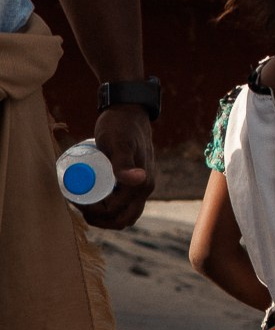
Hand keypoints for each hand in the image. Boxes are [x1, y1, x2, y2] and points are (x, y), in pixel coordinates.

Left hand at [85, 103, 153, 230]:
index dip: (93, 212)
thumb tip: (139, 179)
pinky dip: (110, 209)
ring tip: (84, 204)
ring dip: (105, 216)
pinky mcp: (136, 181)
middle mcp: (145, 188)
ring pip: (124, 214)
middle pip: (122, 219)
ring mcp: (141, 186)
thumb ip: (124, 161)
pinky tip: (94, 199)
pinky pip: (124, 204)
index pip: (115, 212)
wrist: (129, 110)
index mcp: (142, 184)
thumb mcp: (118, 144)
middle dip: (99, 219)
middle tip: (79, 205)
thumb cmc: (121, 125)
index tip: (75, 200)